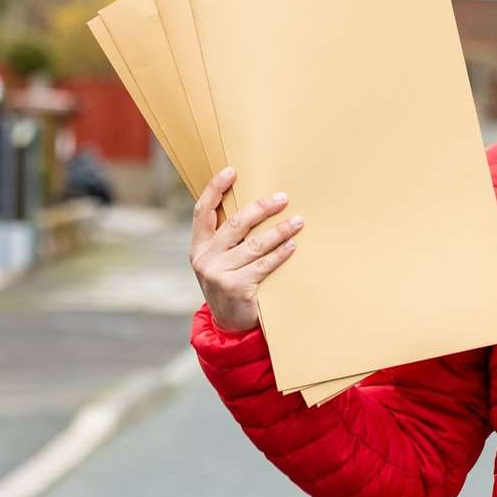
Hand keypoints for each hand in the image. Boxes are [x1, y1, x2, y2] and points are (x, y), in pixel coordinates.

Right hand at [188, 167, 303, 332]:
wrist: (229, 325)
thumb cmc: (231, 282)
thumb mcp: (220, 260)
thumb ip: (228, 237)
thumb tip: (257, 204)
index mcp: (198, 246)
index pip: (202, 211)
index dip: (215, 189)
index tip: (231, 171)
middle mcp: (204, 258)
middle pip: (235, 224)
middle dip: (261, 208)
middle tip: (283, 198)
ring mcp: (218, 274)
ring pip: (254, 244)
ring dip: (280, 231)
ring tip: (298, 222)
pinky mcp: (236, 287)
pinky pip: (264, 265)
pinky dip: (281, 254)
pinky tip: (293, 246)